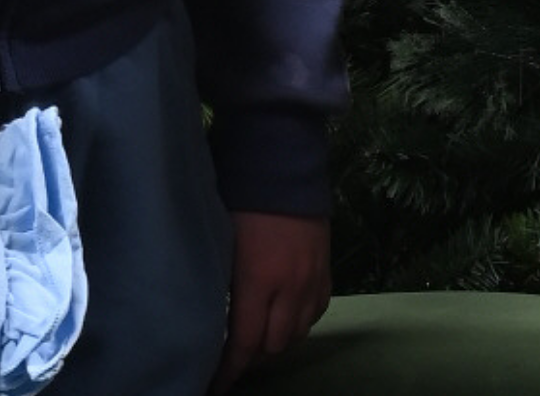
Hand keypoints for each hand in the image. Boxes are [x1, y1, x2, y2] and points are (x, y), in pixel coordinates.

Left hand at [214, 211, 331, 385]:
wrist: (284, 166)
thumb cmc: (240, 200)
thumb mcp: (220, 243)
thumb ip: (222, 285)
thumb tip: (213, 321)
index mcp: (258, 280)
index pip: (244, 343)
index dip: (229, 370)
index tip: (216, 386)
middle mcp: (290, 287)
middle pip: (274, 346)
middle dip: (251, 357)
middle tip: (232, 357)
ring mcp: (313, 279)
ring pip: (298, 334)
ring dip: (276, 342)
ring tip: (257, 337)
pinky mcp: (327, 270)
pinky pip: (316, 313)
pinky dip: (299, 322)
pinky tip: (285, 317)